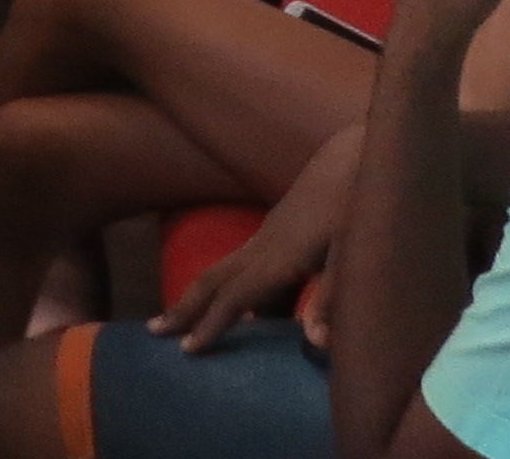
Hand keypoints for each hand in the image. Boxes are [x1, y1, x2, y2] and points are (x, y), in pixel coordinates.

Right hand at [153, 128, 352, 351]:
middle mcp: (261, 248)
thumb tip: (315, 344)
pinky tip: (237, 307)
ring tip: (175, 319)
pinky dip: (222, 287)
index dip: (211, 324)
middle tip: (154, 332)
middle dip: (183, 307)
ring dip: (196, 296)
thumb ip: (331, 299)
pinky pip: (236, 266)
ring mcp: (264, 238)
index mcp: (279, 259)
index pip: (234, 297)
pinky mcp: (274, 234)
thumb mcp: (352, 255)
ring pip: (219, 271)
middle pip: (211, 280)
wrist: (350, 159)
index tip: (186, 350)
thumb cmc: (355, 206)